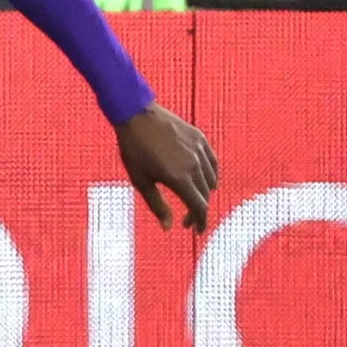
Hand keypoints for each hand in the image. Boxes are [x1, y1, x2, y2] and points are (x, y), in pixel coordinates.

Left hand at [115, 103, 217, 232]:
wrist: (136, 115)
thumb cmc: (133, 150)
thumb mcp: (141, 181)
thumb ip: (157, 205)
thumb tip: (168, 227)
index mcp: (179, 178)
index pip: (199, 207)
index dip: (200, 222)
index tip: (196, 231)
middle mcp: (193, 165)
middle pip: (205, 196)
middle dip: (198, 211)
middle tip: (186, 219)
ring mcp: (199, 150)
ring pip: (211, 180)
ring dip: (204, 194)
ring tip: (191, 199)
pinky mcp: (200, 138)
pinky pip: (212, 163)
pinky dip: (210, 175)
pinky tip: (201, 180)